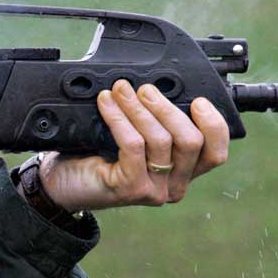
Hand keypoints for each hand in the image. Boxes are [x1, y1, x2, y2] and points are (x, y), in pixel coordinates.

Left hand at [40, 79, 228, 211]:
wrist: (61, 184)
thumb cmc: (96, 157)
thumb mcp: (136, 136)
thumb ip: (155, 121)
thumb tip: (158, 86)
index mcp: (183, 172)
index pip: (216, 153)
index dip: (214, 124)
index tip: (197, 101)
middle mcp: (174, 185)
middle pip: (192, 141)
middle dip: (167, 107)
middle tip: (144, 89)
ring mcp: (154, 190)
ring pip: (161, 140)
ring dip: (139, 108)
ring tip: (121, 90)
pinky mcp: (132, 188)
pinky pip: (134, 145)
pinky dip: (120, 118)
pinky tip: (107, 103)